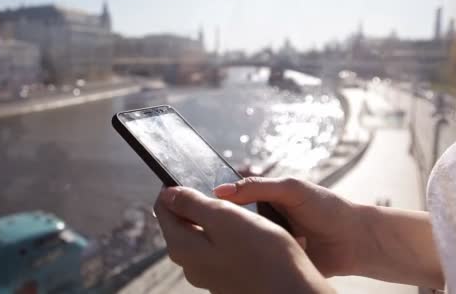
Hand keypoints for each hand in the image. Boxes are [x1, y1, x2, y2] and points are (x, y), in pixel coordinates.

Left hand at [154, 186, 333, 293]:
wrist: (292, 291)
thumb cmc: (262, 253)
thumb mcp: (224, 217)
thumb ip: (192, 204)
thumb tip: (168, 194)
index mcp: (182, 247)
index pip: (163, 208)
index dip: (174, 187)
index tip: (193, 174)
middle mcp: (190, 264)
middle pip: (181, 222)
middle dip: (196, 202)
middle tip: (221, 191)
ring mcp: (208, 274)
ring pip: (202, 235)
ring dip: (215, 218)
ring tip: (239, 209)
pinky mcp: (227, 279)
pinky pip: (220, 248)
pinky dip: (229, 234)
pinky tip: (250, 231)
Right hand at [214, 177, 361, 276]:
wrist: (356, 241)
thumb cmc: (328, 208)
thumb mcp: (291, 189)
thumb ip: (257, 186)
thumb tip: (220, 191)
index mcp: (264, 197)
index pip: (231, 198)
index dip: (215, 201)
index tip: (199, 203)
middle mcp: (263, 220)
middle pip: (232, 222)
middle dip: (223, 225)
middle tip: (206, 226)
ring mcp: (268, 242)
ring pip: (242, 243)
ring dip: (237, 244)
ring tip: (224, 244)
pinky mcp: (275, 262)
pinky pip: (256, 263)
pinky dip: (251, 261)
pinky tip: (243, 260)